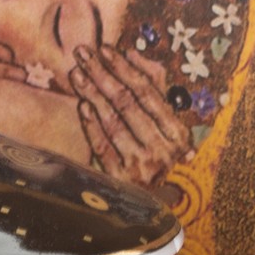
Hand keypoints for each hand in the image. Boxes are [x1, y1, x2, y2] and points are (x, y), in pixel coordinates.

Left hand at [69, 46, 193, 185]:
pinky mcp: (121, 180)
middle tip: (82, 53)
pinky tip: (82, 104)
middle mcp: (163, 149)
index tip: (106, 49)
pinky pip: (102, 145)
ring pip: (113, 121)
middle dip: (102, 74)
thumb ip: (151, 89)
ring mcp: (142, 166)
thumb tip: (133, 55)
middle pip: (127, 103)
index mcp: (178, 133)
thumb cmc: (155, 155)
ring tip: (76, 73)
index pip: (148, 92)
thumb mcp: (162, 126)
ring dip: (92, 93)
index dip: (125, 68)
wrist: (149, 206)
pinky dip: (91, 124)